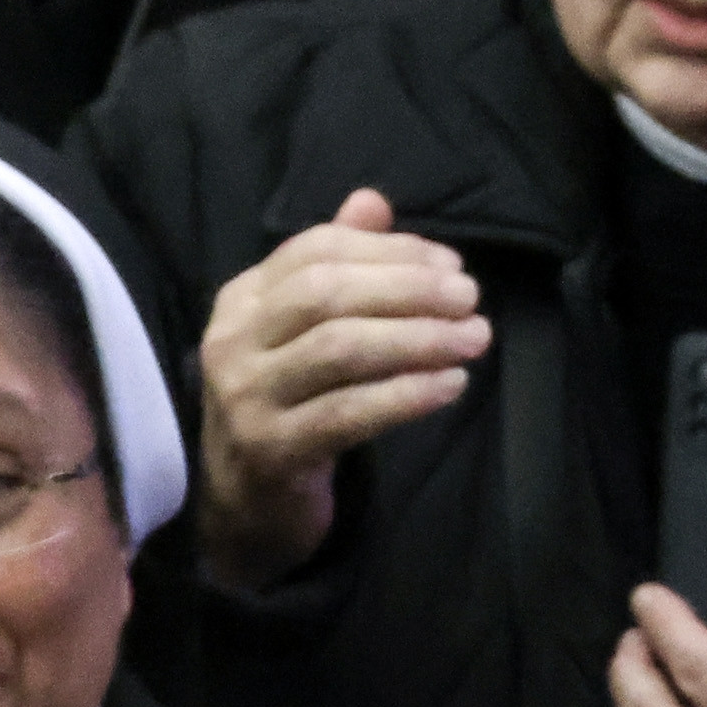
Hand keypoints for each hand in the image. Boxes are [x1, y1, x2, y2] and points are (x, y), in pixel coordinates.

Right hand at [194, 190, 487, 591]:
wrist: (245, 504)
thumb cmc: (287, 404)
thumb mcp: (301, 331)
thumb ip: (334, 265)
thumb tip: (372, 201)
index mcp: (240, 300)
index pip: (314, 250)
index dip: (389, 250)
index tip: (451, 263)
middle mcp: (232, 341)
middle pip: (326, 293)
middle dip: (408, 289)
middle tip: (471, 297)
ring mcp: (246, 398)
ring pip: (340, 349)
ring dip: (418, 338)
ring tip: (474, 339)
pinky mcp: (271, 450)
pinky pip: (349, 413)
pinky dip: (407, 395)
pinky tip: (451, 386)